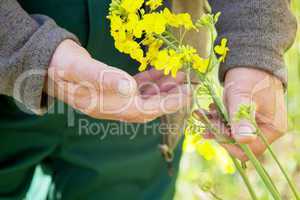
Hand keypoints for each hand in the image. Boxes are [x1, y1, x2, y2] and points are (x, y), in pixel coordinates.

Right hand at [45, 40, 191, 122]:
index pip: (146, 110)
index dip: (168, 103)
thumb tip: (129, 88)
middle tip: (188, 84)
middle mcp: (111, 108)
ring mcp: (111, 100)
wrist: (44, 64)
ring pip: (143, 99)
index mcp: (107, 106)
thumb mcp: (78, 67)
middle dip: (170, 98)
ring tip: (177, 76)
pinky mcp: (110, 90)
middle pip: (148, 108)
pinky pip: (134, 90)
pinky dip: (148, 83)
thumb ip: (102, 77)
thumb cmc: (60, 64)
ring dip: (161, 90)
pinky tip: (158, 73)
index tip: (188, 94)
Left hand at [197, 67, 286, 160]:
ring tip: (200, 114)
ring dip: (214, 124)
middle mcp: (265, 129)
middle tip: (202, 120)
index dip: (230, 144)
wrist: (249, 61)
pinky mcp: (243, 117)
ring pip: (230, 133)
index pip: (250, 150)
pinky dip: (216, 118)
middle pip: (237, 142)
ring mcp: (254, 124)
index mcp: (272, 128)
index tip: (215, 132)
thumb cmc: (249, 76)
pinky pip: (228, 124)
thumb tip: (243, 140)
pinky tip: (206, 111)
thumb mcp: (242, 97)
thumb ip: (241, 117)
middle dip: (218, 132)